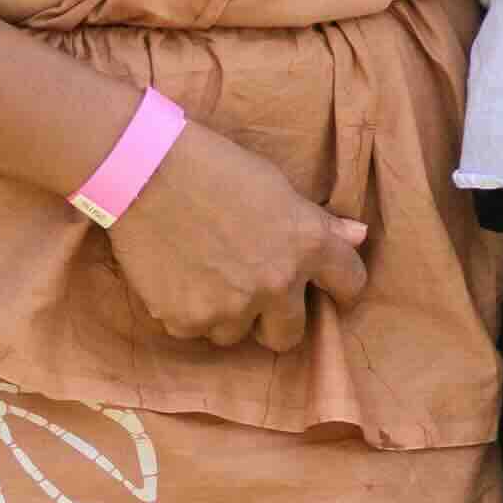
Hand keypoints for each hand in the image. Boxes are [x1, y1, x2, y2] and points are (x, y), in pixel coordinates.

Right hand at [98, 118, 369, 357]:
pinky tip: (176, 274)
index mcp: (306, 244)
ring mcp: (230, 307)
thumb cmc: (214, 166)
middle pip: (289, 335)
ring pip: (236, 334)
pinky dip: (187, 310)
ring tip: (204, 272)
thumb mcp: (276, 185)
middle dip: (275, 318)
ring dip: (226, 313)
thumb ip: (318, 222)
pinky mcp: (186, 320)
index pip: (350, 285)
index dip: (339, 287)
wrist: (144, 170)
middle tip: (252, 290)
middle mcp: (275, 284)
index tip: (326, 288)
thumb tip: (358, 236)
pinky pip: (195, 329)